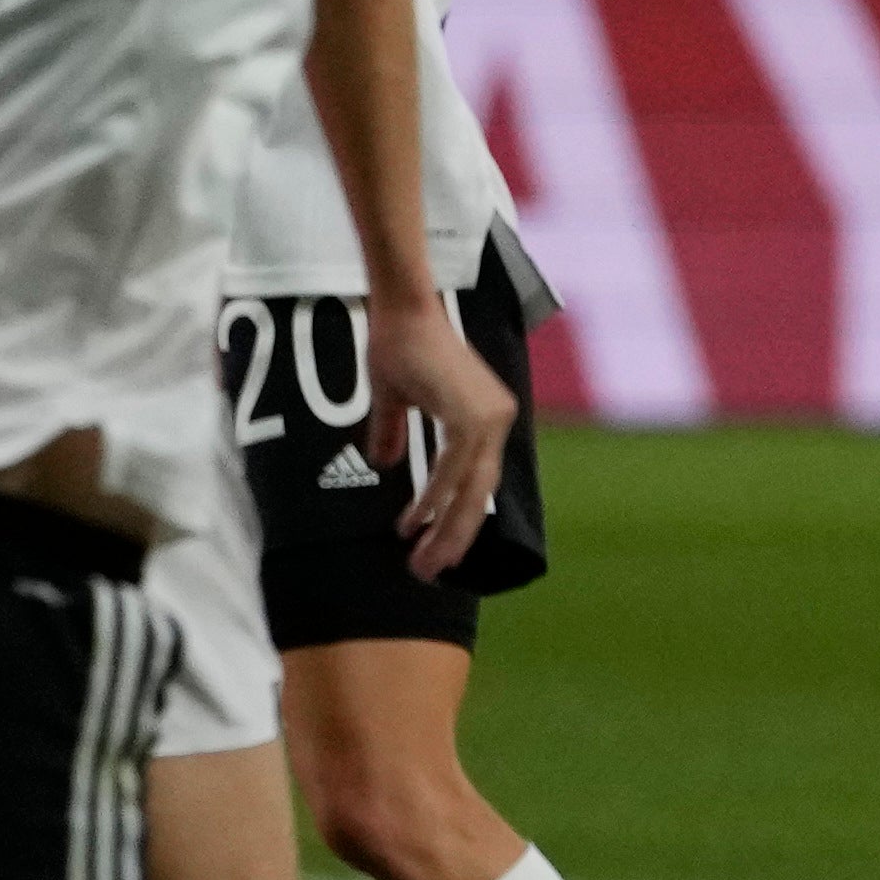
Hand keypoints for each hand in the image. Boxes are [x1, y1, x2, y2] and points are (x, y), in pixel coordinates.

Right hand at [362, 280, 515, 572]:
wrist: (400, 308)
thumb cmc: (398, 343)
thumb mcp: (395, 399)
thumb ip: (393, 432)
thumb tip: (382, 463)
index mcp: (487, 416)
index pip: (478, 480)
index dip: (459, 516)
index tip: (439, 549)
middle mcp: (497, 418)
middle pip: (480, 492)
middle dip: (455, 536)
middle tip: (430, 570)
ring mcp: (490, 416)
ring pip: (470, 489)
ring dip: (445, 528)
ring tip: (422, 560)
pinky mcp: (473, 413)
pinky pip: (454, 469)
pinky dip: (434, 498)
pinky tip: (415, 522)